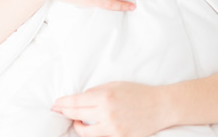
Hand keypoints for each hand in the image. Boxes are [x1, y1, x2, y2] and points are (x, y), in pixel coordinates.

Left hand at [52, 82, 169, 136]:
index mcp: (105, 96)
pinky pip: (99, 135)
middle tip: (57, 111)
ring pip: (84, 131)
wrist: (161, 106)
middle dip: (64, 112)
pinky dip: (92, 131)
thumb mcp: (118, 85)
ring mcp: (112, 127)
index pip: (76, 101)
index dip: (63, 103)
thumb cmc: (140, 93)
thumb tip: (81, 98)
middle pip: (76, 114)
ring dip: (76, 126)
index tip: (56, 104)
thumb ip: (98, 91)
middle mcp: (106, 112)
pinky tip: (90, 127)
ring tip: (74, 121)